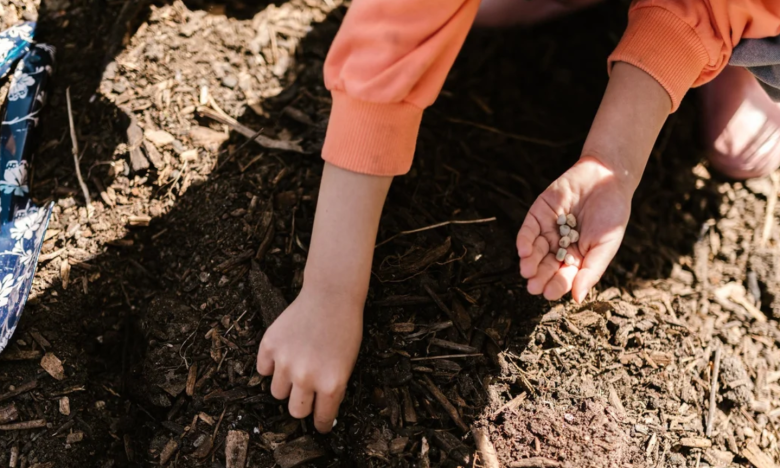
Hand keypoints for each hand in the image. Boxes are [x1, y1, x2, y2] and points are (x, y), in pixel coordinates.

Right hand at [256, 286, 362, 432]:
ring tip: (296, 366)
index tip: (320, 425)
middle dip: (302, 405)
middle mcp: (306, 377)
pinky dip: (271, 365)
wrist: (332, 296)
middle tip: (307, 392)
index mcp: (331, 385)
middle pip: (295, 411)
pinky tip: (283, 353)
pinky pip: (263, 369)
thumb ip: (332, 388)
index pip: (321, 419)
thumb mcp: (347, 364)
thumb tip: (318, 410)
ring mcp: (285, 362)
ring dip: (286, 385)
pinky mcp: (269, 346)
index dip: (321, 424)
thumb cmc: (345, 329)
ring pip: (277, 392)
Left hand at [516, 156, 632, 301]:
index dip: (556, 285)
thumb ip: (591, 271)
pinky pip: (528, 230)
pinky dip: (525, 240)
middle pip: (546, 266)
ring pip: (535, 251)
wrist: (607, 178)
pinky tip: (524, 251)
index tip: (549, 293)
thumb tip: (577, 298)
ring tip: (527, 271)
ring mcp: (548, 230)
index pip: (563, 276)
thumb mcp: (606, 246)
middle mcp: (560, 246)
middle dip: (539, 276)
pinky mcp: (539, 213)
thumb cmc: (612, 215)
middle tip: (533, 287)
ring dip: (529, 262)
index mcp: (577, 258)